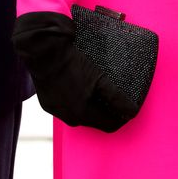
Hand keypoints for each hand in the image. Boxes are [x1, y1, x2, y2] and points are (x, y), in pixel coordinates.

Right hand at [12, 12, 138, 132]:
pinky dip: (78, 103)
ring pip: (81, 116)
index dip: (121, 118)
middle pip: (95, 121)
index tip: (129, 109)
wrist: (45, 53)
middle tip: (117, 99)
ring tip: (101, 93)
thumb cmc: (72, 64)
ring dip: (93, 108)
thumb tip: (132, 112)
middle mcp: (68, 117)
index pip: (108, 125)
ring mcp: (57, 111)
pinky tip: (82, 90)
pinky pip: (68, 109)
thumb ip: (115, 98)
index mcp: (82, 113)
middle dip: (108, 113)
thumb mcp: (99, 79)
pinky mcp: (49, 103)